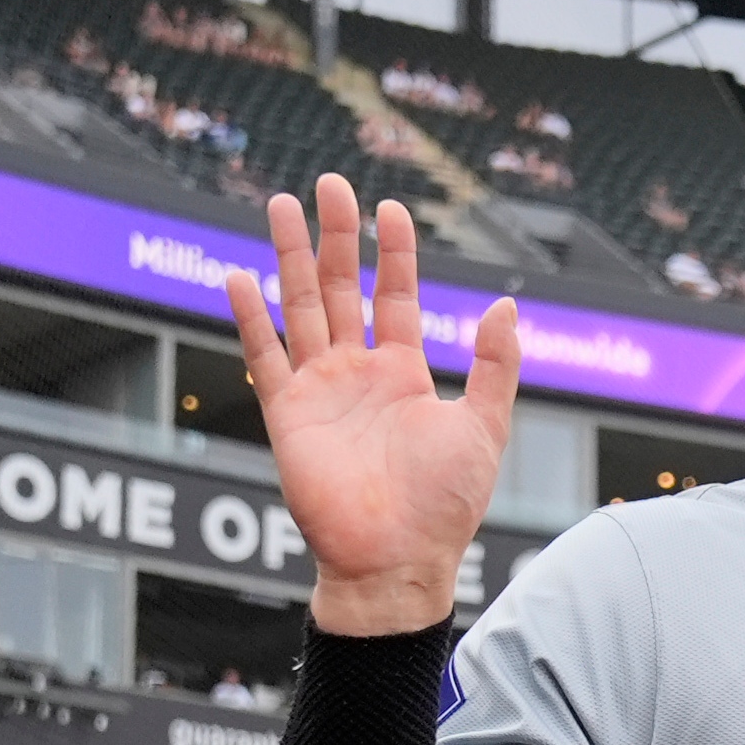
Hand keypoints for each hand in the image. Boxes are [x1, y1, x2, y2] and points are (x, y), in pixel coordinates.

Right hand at [224, 177, 520, 637]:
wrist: (397, 561)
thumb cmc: (445, 505)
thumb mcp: (486, 426)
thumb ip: (495, 366)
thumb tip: (505, 305)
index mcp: (403, 374)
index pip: (394, 295)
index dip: (392, 252)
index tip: (390, 208)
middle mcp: (357, 374)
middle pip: (340, 288)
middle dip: (333, 236)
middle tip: (328, 183)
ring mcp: (319, 391)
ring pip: (299, 307)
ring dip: (288, 257)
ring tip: (280, 204)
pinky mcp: (287, 416)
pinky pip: (264, 356)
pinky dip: (249, 317)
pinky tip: (239, 275)